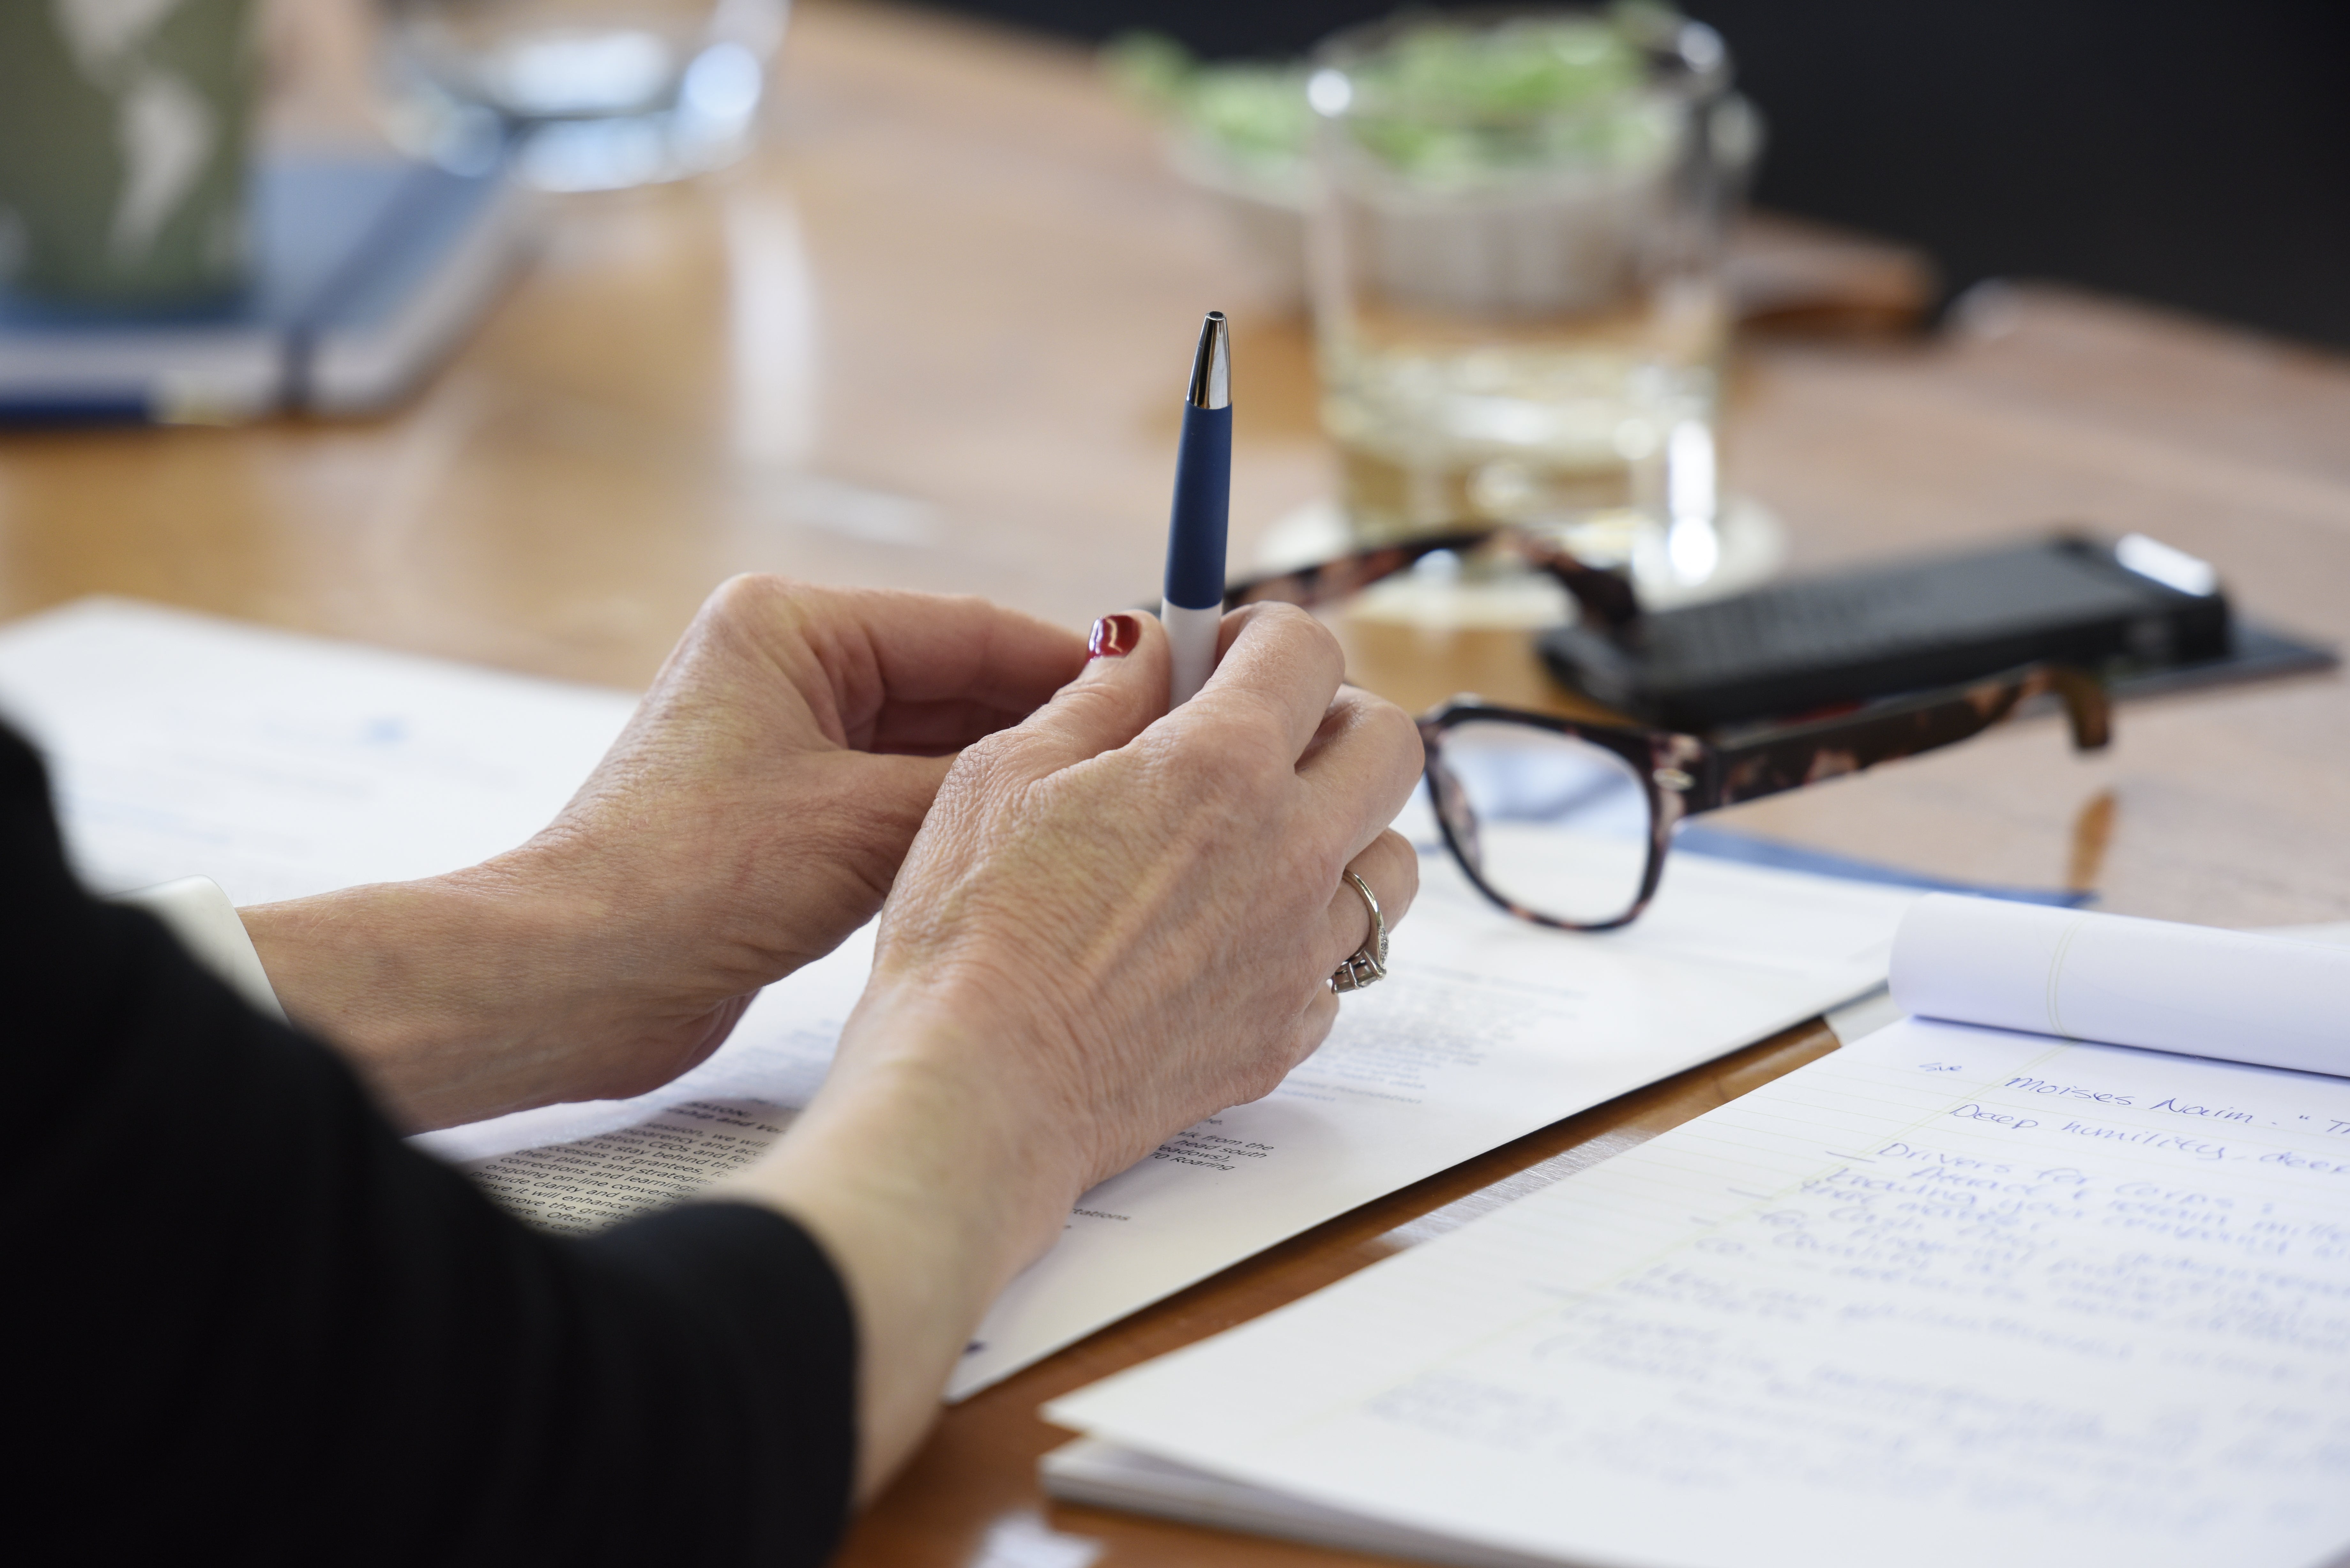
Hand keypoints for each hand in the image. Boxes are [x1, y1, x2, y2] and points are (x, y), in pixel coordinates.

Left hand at [241, 576, 1085, 1129]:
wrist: (574, 978)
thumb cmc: (689, 881)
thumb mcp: (863, 820)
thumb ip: (982, 779)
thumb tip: (1088, 742)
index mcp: (787, 627)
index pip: (964, 629)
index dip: (1066, 663)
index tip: (1154, 690)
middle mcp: (784, 670)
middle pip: (951, 684)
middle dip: (1040, 725)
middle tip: (1143, 757)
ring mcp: (783, 742)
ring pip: (931, 748)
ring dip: (1002, 780)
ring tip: (1101, 807)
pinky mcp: (784, 813)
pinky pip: (897, 801)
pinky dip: (955, 824)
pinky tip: (1024, 849)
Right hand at [721, 604, 1422, 1495]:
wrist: (982, 1090)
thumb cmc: (972, 929)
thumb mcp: (1005, 771)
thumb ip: (1099, 694)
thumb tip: (1147, 641)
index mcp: (1218, 766)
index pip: (1308, 649)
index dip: (1263, 631)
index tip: (1220, 651)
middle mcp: (1288, 852)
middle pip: (1391, 743)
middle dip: (1334, 716)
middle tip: (1260, 733)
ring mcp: (1301, 950)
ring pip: (1391, 858)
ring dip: (1342, 826)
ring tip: (1258, 838)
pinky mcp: (1290, 1030)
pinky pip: (1343, 959)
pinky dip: (1307, 932)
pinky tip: (1231, 934)